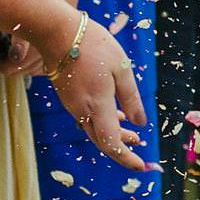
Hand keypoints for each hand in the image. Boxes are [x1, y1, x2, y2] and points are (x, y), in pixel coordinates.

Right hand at [43, 17, 147, 170]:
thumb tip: (141, 123)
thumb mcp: (121, 69)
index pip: (111, 144)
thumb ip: (131, 98)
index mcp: (97, 106)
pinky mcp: (68, 96)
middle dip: (121, 146)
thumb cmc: (94, 46)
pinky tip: (115, 112)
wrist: (57, 33)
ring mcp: (72, 104)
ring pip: (94, 129)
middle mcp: (82, 111)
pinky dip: (103, 120)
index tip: (140, 166)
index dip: (126, 158)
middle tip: (139, 145)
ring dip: (113, 133)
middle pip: (102, 140)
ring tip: (132, 132)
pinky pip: (87, 117)